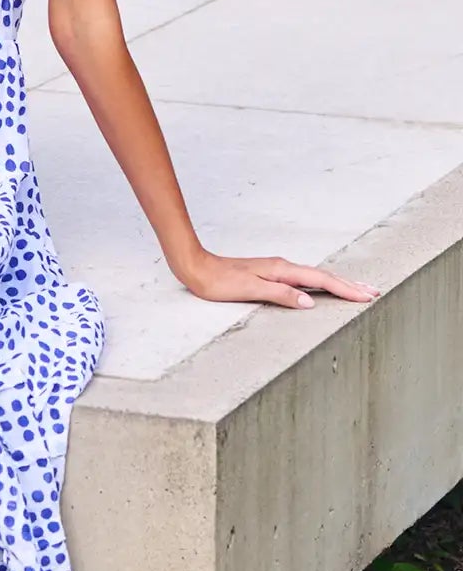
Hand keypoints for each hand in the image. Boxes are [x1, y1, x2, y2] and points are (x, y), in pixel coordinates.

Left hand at [176, 248, 380, 309]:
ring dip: (337, 284)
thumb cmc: (218, 282)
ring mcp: (277, 270)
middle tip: (374, 292)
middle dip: (349, 285)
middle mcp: (283, 267)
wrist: (196, 268)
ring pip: (315, 277)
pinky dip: (320, 284)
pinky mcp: (270, 275)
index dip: (345, 290)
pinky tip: (321, 290)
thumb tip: (309, 302)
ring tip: (356, 290)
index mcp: (282, 270)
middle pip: (323, 276)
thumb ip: (280, 295)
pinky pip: (303, 280)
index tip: (367, 296)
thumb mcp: (249, 290)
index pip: (321, 281)